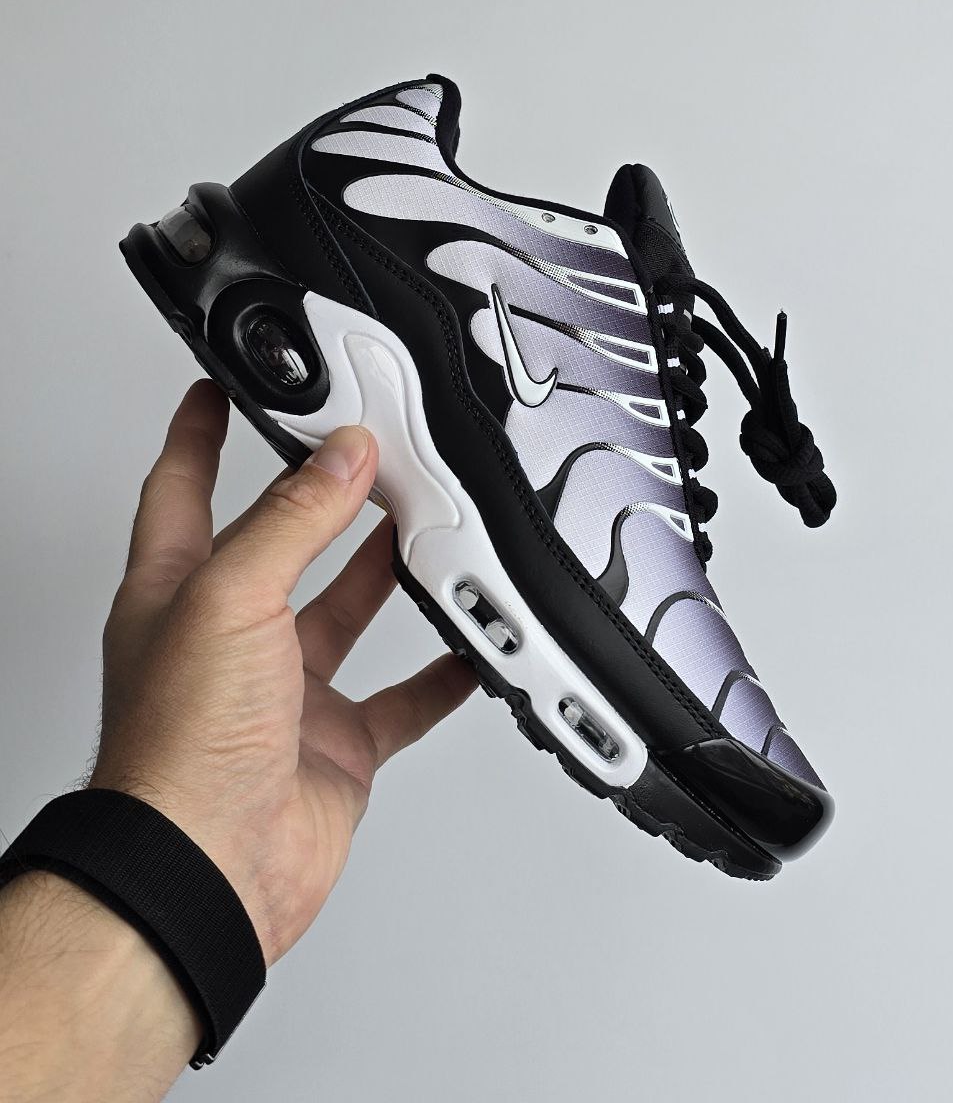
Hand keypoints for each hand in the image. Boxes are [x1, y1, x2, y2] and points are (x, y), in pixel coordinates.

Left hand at [92, 380, 475, 964]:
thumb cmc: (179, 750)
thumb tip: (342, 459)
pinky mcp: (334, 742)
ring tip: (424, 527)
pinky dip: (438, 676)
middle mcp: (228, 637)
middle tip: (362, 453)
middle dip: (318, 499)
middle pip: (280, 545)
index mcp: (179, 593)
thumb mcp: (230, 600)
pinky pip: (399, 700)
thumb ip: (291, 523)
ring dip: (385, 573)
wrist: (208, 869)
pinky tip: (468, 651)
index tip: (220, 390)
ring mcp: (284, 692)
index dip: (197, 435)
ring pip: (344, 613)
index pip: (181, 489)